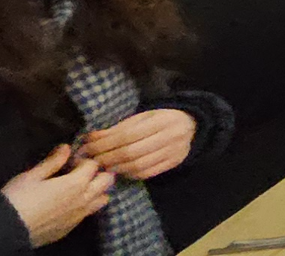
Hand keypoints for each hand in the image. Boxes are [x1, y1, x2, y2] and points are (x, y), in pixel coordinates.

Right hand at [4, 147, 110, 246]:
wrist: (10, 229)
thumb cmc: (18, 198)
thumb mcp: (32, 176)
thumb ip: (53, 162)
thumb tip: (66, 148)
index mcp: (76, 183)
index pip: (94, 165)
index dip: (84, 160)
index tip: (72, 162)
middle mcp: (84, 199)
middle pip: (107, 181)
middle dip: (99, 173)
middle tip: (81, 172)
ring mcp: (81, 215)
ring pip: (103, 199)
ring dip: (97, 191)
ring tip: (80, 188)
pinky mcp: (73, 226)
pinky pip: (89, 213)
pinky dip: (87, 205)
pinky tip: (71, 204)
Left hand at [82, 109, 196, 180]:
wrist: (192, 125)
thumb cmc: (161, 118)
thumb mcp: (143, 116)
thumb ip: (120, 127)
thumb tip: (91, 138)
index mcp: (161, 120)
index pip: (127, 135)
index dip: (104, 143)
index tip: (88, 146)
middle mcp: (170, 137)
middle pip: (131, 152)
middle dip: (106, 157)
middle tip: (91, 160)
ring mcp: (173, 152)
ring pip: (138, 165)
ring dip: (115, 168)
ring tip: (102, 166)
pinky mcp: (174, 163)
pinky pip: (147, 173)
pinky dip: (129, 174)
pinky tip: (120, 170)